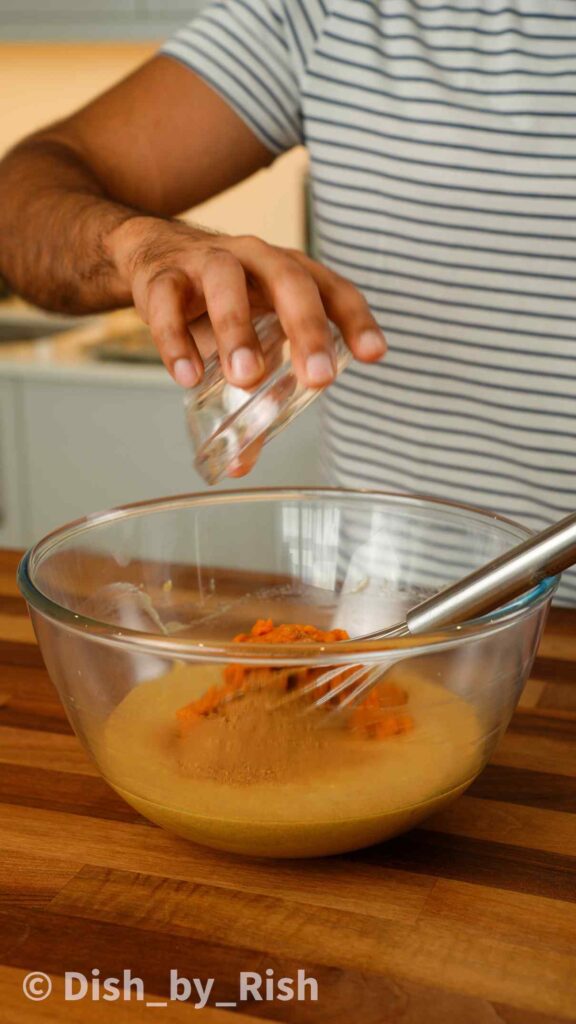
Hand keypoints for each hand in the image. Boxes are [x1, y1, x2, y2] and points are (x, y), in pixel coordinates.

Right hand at [111, 216, 386, 389]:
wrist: (156, 259)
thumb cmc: (219, 303)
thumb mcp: (248, 343)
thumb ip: (252, 398)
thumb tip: (243, 463)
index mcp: (290, 274)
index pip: (333, 289)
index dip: (356, 319)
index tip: (373, 355)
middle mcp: (257, 259)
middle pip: (290, 281)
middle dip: (307, 329)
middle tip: (318, 379)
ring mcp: (209, 262)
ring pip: (226, 284)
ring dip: (238, 331)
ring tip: (246, 378)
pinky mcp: (164, 276)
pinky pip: (168, 301)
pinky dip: (176, 340)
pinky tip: (188, 377)